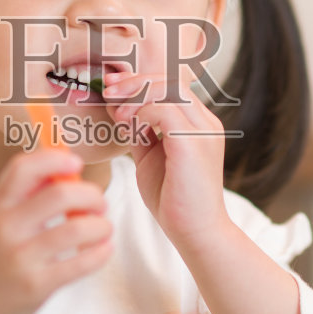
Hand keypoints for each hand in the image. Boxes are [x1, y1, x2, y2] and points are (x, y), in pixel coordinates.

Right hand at [0, 149, 112, 313]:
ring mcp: (20, 258)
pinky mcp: (36, 286)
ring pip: (76, 228)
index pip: (23, 168)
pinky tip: (103, 249)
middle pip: (60, 194)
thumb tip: (63, 171)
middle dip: (90, 195)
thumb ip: (22, 198)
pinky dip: (100, 252)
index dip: (54, 158)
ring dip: (101, 225)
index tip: (75, 163)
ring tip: (103, 229)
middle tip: (98, 204)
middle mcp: (5, 229)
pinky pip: (80, 263)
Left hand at [104, 66, 231, 250]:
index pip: (170, 85)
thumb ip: (139, 132)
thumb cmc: (173, 200)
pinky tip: (128, 126)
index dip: (138, 81)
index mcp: (197, 123)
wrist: (194, 232)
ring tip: (116, 113)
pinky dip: (142, 112)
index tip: (110, 86)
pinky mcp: (194, 143)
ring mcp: (203, 130)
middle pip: (170, 80)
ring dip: (135, 95)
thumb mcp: (150, 157)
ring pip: (169, 89)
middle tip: (107, 90)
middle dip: (134, 81)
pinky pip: (166, 112)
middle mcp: (205, 122)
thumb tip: (118, 108)